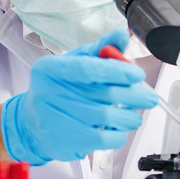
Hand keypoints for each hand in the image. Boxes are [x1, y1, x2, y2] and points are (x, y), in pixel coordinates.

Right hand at [1, 29, 157, 164]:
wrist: (32, 123)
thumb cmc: (57, 89)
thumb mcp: (72, 63)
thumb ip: (99, 50)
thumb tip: (122, 36)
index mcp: (51, 69)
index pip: (87, 68)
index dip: (117, 70)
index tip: (136, 74)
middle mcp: (50, 93)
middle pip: (104, 94)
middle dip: (134, 95)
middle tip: (147, 97)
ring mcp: (57, 120)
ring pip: (108, 117)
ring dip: (129, 116)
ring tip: (131, 114)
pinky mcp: (66, 142)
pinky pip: (104, 139)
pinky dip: (119, 134)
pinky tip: (117, 129)